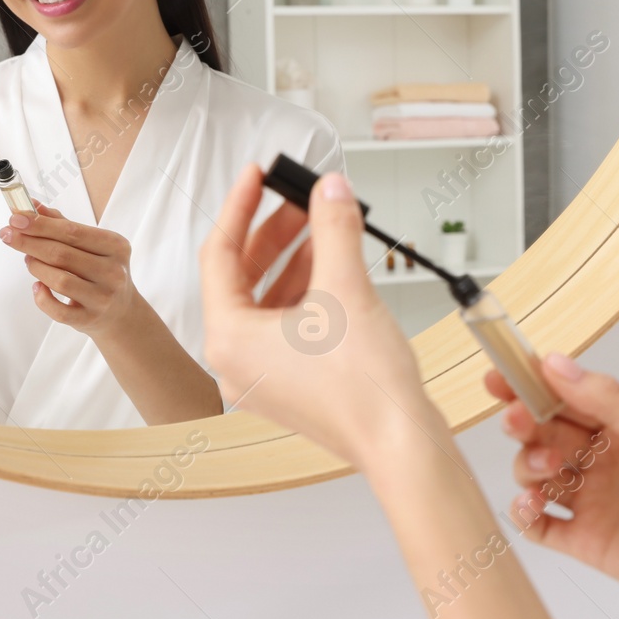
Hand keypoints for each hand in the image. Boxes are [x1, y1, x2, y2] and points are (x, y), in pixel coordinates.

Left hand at [0, 202, 149, 339]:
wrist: (120, 311)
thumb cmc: (101, 271)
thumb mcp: (92, 246)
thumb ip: (63, 225)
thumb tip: (33, 206)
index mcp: (116, 246)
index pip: (72, 231)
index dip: (41, 225)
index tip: (16, 218)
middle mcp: (113, 271)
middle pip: (62, 254)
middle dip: (29, 242)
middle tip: (8, 234)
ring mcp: (102, 297)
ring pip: (59, 280)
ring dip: (36, 267)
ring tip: (28, 261)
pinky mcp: (89, 318)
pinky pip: (56, 309)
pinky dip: (41, 297)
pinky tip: (38, 287)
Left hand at [200, 164, 431, 468]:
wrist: (400, 442)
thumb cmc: (365, 388)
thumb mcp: (347, 288)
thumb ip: (335, 229)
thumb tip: (330, 191)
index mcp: (229, 338)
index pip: (219, 254)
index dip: (241, 207)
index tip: (257, 176)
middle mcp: (237, 361)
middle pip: (241, 277)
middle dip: (274, 233)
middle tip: (300, 200)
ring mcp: (263, 376)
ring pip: (266, 301)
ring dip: (294, 260)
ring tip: (324, 227)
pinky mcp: (291, 384)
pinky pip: (286, 324)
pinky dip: (305, 291)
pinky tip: (334, 266)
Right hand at [489, 356, 618, 618]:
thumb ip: (604, 397)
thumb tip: (557, 364)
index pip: (565, 395)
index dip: (529, 383)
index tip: (500, 374)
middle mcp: (604, 458)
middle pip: (544, 432)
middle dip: (523, 421)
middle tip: (517, 419)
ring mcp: (593, 499)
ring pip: (536, 473)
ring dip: (527, 464)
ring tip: (546, 467)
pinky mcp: (586, 540)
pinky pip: (539, 524)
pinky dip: (524, 511)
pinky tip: (531, 502)